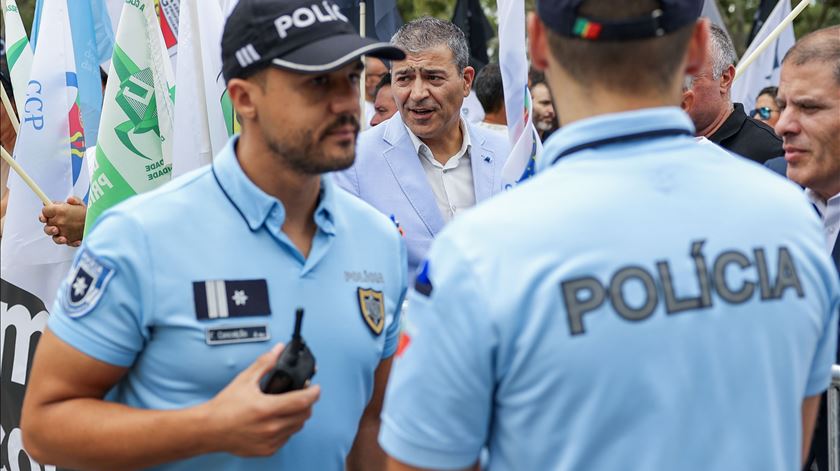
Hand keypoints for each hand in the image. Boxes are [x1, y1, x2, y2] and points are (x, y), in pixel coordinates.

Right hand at [39, 196, 85, 246]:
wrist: (93, 221)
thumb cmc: (83, 212)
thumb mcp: (80, 204)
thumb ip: (75, 200)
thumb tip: (70, 199)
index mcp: (56, 214)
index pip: (45, 214)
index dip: (43, 215)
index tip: (45, 217)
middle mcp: (57, 224)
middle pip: (47, 228)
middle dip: (49, 229)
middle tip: (55, 229)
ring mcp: (62, 233)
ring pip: (55, 238)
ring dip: (58, 239)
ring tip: (64, 239)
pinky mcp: (70, 240)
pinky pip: (69, 243)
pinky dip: (72, 243)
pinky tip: (77, 241)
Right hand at [200, 343, 319, 456]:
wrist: (209, 430)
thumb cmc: (224, 407)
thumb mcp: (245, 380)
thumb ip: (264, 363)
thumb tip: (278, 350)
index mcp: (266, 408)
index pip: (301, 401)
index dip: (313, 393)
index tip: (316, 388)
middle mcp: (270, 427)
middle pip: (304, 415)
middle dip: (307, 403)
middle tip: (302, 395)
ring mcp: (270, 441)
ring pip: (297, 427)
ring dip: (298, 416)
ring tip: (290, 406)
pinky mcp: (267, 450)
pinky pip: (287, 438)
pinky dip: (288, 428)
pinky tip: (279, 420)